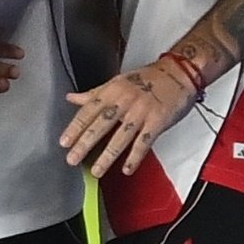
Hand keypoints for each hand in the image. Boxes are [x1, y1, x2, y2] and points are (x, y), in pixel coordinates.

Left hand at [60, 58, 199, 177]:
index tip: (64, 142)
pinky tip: (126, 169)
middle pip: (102, 124)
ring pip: (121, 136)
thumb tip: (71, 98)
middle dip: (85, 143)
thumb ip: (94, 93)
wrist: (179, 73)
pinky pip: (144, 142)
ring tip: (97, 170)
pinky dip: (135, 156)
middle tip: (73, 159)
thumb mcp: (118, 81)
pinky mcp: (158, 121)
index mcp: (113, 90)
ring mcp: (142, 111)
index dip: (75, 127)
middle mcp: (125, 100)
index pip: (89, 110)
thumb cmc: (148, 78)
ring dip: (108, 155)